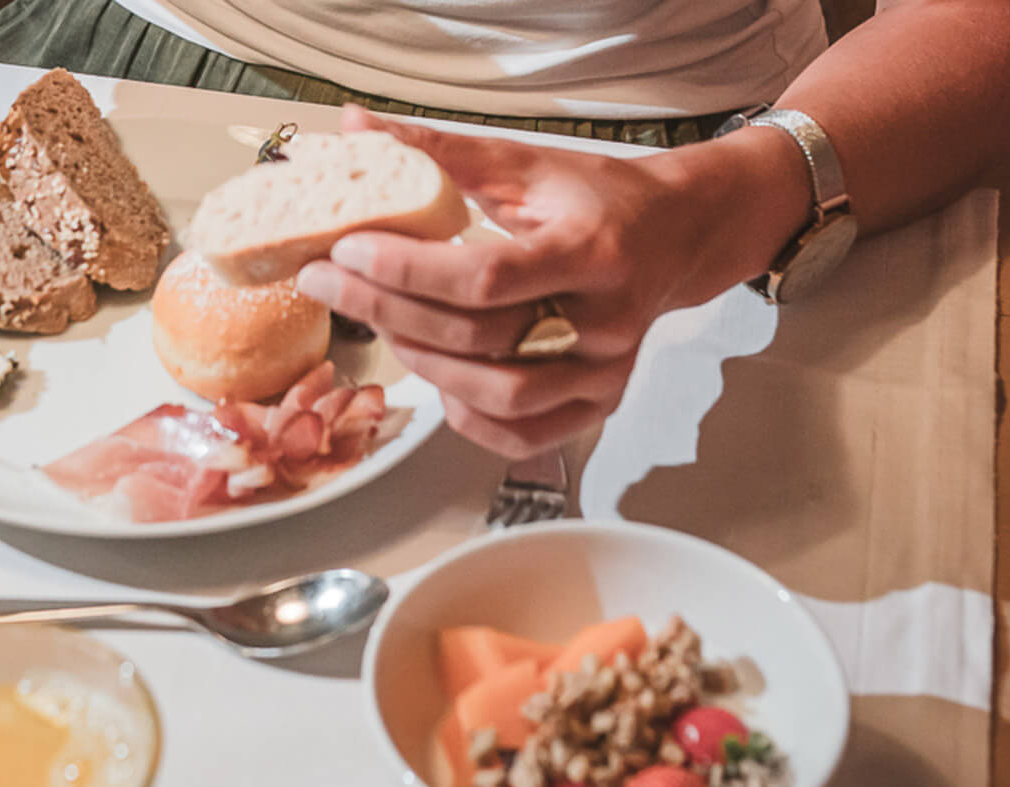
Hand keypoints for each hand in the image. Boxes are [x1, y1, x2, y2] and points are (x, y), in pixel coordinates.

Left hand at [294, 107, 809, 457]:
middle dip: (389, 312)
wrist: (678, 236)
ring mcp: (606, 370)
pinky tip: (436, 378)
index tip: (347, 252)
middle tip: (331, 285)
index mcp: (592, 249)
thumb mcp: (527, 166)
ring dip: (423, 364)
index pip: (486, 277)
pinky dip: (466, 416)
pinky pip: (521, 434)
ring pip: (498, 395)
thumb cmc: (598, 200)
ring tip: (381, 324)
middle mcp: (607, 319)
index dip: (408, 271)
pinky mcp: (599, 403)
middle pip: (480, 338)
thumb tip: (355, 129)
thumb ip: (443, 153)